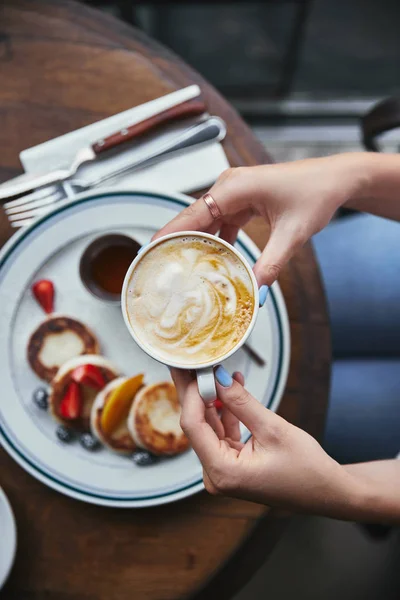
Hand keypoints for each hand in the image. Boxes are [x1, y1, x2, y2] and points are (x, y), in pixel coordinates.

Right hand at [154, 154, 367, 285]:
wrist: (335, 179)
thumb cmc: (316, 193)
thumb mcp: (293, 234)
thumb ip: (271, 264)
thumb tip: (256, 291)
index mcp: (234, 188)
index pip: (191, 214)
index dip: (168, 233)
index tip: (149, 251)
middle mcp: (229, 187)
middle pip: (193, 218)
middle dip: (177, 242)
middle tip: (163, 268)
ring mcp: (234, 193)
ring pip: (206, 222)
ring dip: (198, 244)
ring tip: (184, 269)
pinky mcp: (242, 201)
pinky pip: (220, 222)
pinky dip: (216, 240)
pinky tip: (215, 260)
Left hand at [172, 366, 364, 518]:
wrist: (328, 493)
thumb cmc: (307, 469)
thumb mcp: (273, 428)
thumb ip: (241, 402)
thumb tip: (218, 378)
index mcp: (223, 472)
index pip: (193, 425)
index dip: (192, 393)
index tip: (195, 367)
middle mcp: (216, 475)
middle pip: (196, 425)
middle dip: (195, 392)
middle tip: (190, 362)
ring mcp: (222, 471)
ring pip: (208, 426)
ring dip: (213, 398)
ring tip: (214, 369)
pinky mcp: (231, 465)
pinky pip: (221, 433)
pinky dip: (226, 411)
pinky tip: (231, 388)